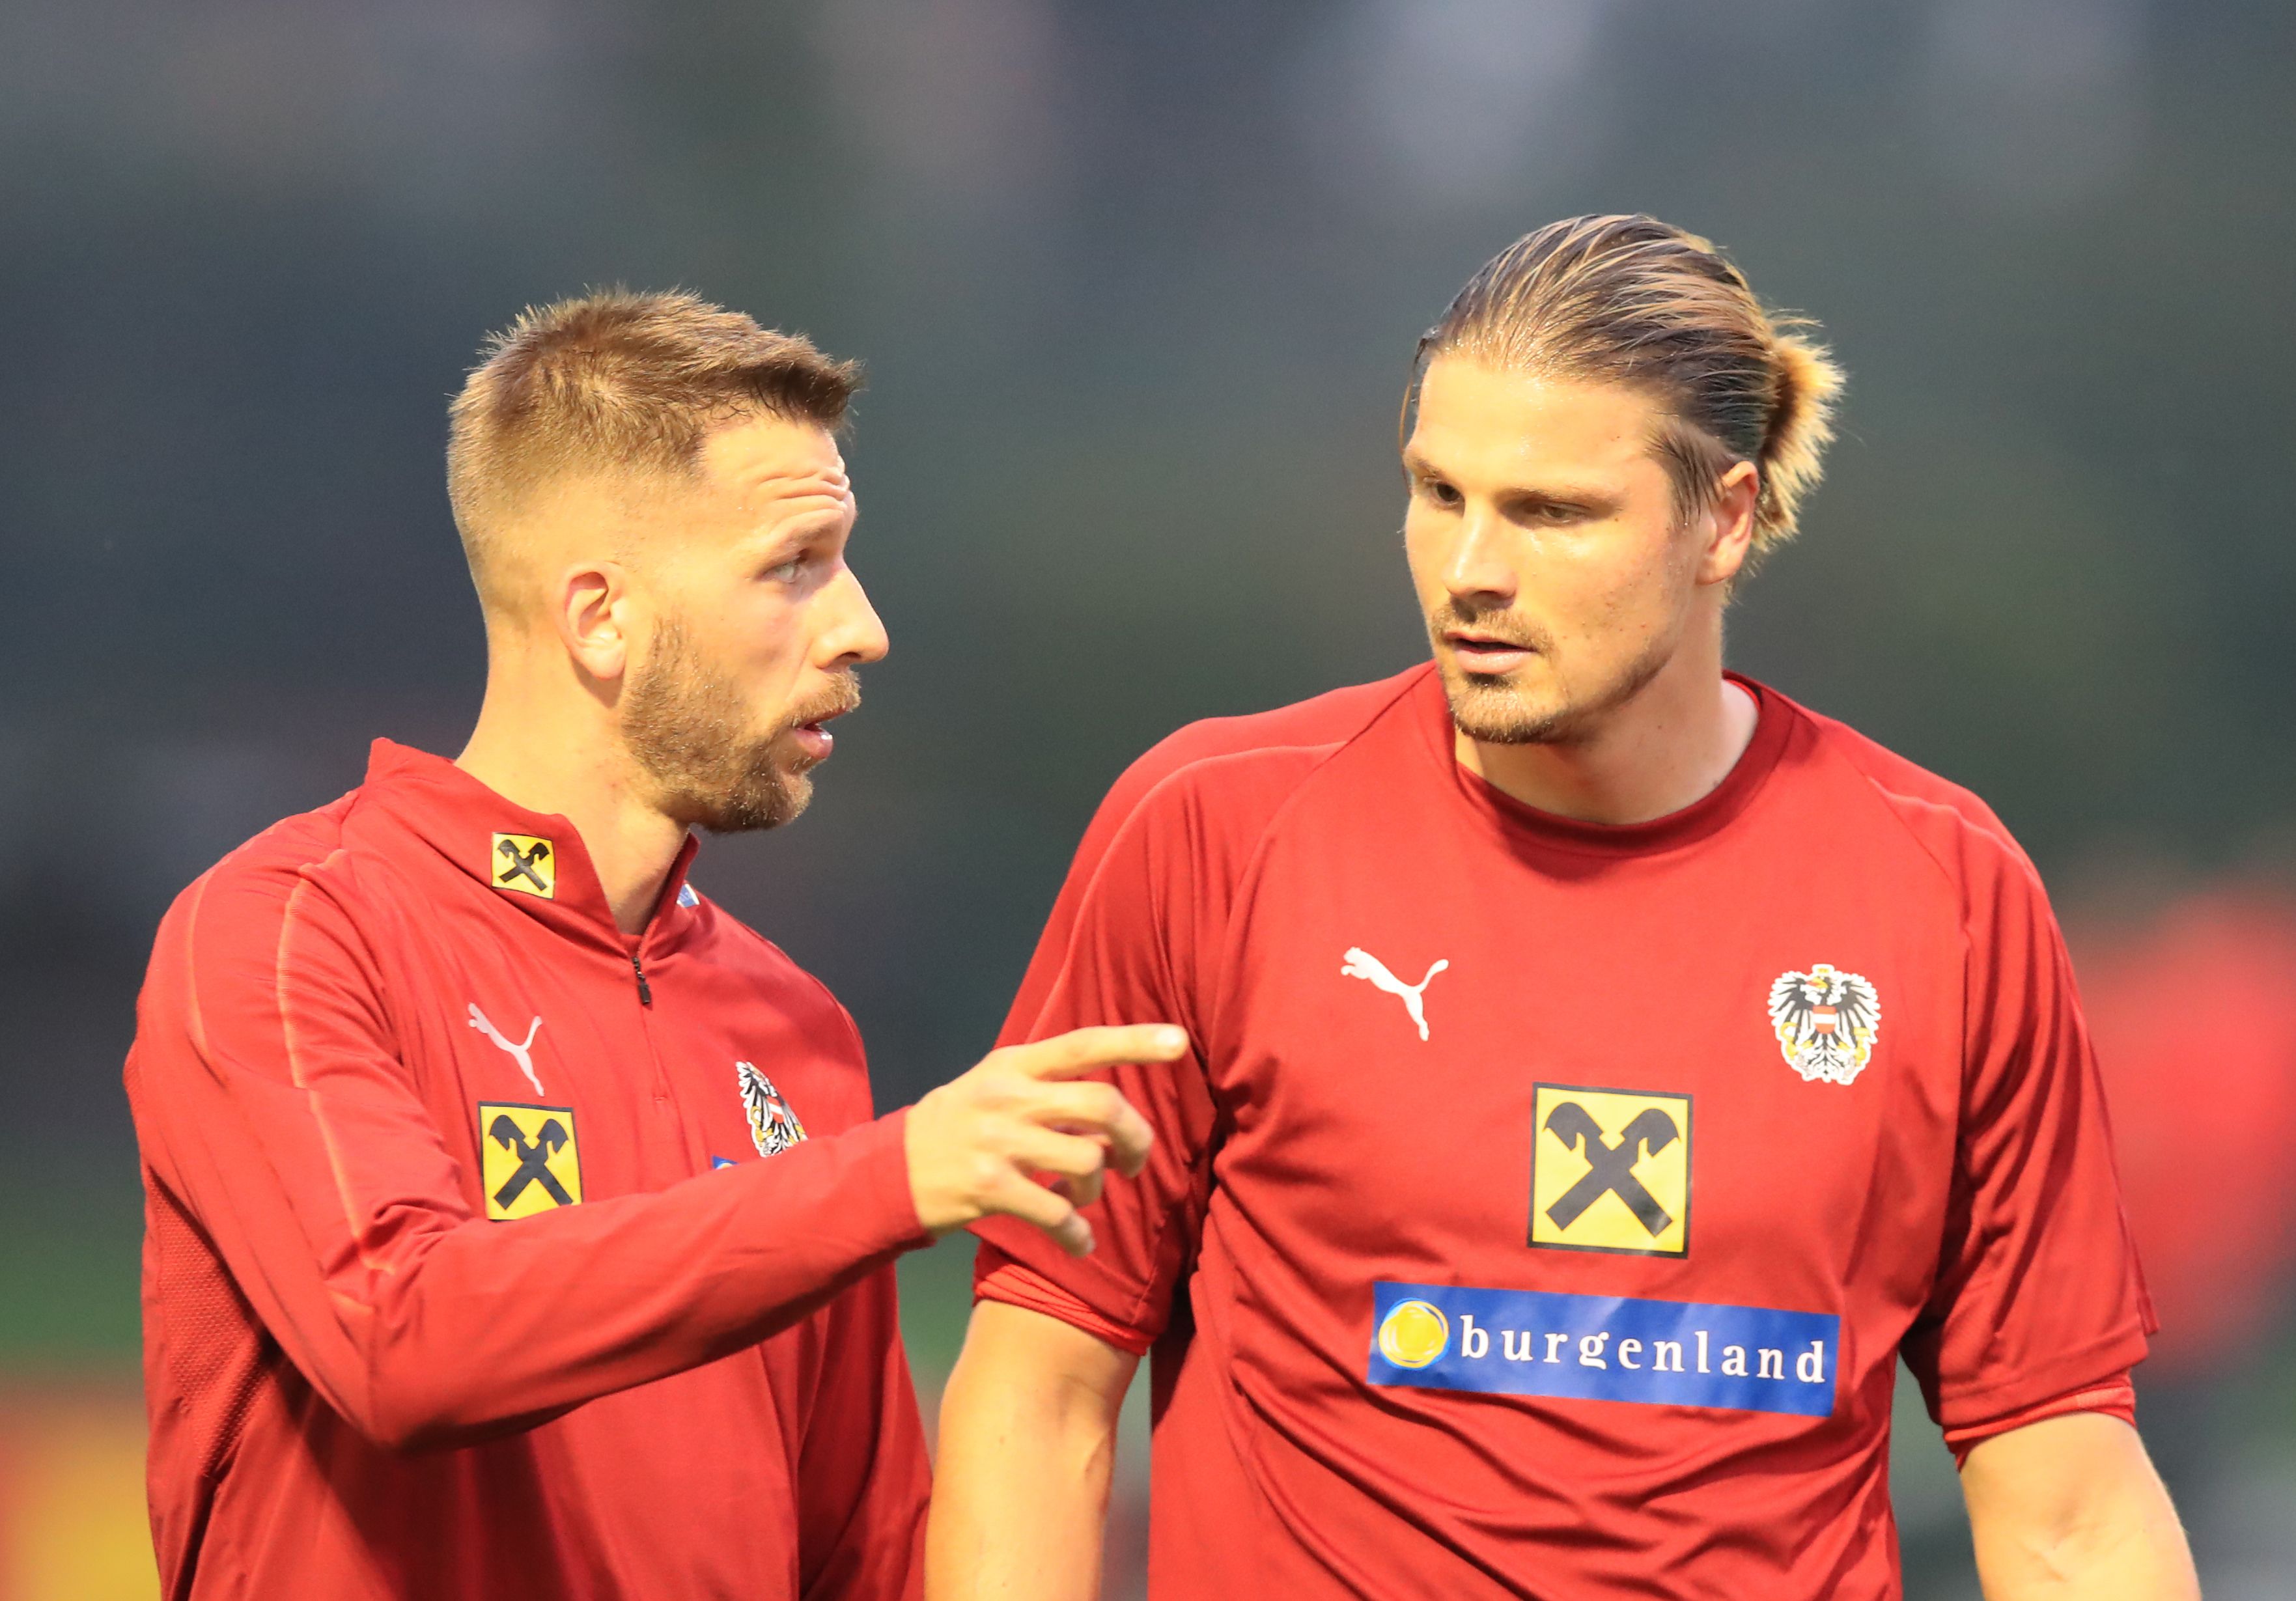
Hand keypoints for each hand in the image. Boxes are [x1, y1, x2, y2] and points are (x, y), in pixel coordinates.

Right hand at [904, 1024, 1188, 1255]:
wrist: (887, 1173)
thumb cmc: (954, 1127)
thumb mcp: (992, 1086)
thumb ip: (1045, 1085)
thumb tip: (1112, 1108)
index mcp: (1013, 1065)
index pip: (1082, 1044)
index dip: (1134, 1041)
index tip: (1179, 1042)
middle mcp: (1008, 1096)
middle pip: (1101, 1104)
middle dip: (1134, 1137)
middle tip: (1133, 1161)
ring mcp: (997, 1141)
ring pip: (1086, 1159)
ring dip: (1097, 1187)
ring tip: (1081, 1197)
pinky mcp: (989, 1187)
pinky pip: (1057, 1212)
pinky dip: (1077, 1233)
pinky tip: (1076, 1241)